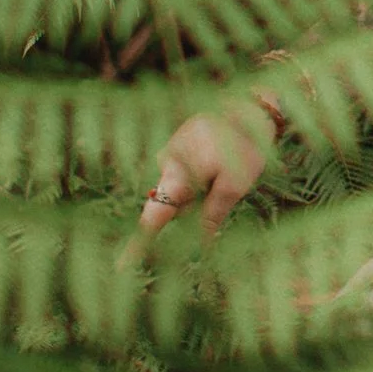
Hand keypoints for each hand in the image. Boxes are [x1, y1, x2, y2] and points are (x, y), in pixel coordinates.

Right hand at [139, 110, 267, 238]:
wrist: (250, 105)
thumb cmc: (245, 147)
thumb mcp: (234, 185)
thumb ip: (212, 213)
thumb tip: (201, 245)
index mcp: (177, 175)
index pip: (153, 217)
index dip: (140, 244)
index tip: (122, 266)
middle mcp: (167, 161)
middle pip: (171, 201)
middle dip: (191, 205)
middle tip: (221, 185)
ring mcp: (171, 148)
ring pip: (181, 184)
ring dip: (198, 186)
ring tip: (225, 165)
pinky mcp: (179, 140)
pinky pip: (184, 167)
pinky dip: (200, 170)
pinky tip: (219, 155)